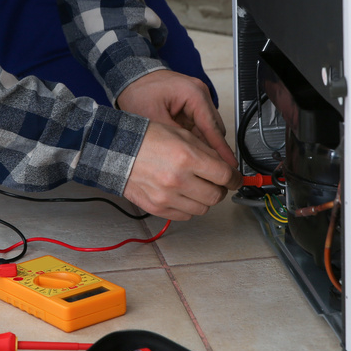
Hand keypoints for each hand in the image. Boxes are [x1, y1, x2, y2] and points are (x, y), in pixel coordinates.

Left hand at [115, 70, 236, 167]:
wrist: (131, 78)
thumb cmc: (139, 91)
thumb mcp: (153, 118)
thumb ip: (173, 138)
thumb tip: (189, 158)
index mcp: (194, 94)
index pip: (212, 128)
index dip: (221, 150)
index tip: (229, 166)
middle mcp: (200, 95)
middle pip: (215, 130)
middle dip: (212, 151)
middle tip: (209, 171)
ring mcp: (197, 101)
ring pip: (208, 130)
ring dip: (202, 146)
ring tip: (197, 166)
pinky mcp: (191, 107)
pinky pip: (198, 127)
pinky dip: (194, 140)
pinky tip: (188, 154)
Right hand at [123, 122, 242, 220]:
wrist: (116, 151)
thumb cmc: (146, 139)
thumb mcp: (181, 135)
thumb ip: (207, 152)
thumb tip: (227, 166)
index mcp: (186, 157)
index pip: (224, 176)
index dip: (234, 178)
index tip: (234, 179)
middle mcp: (178, 179)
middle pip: (216, 196)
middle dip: (219, 189)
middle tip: (215, 182)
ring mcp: (167, 196)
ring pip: (202, 209)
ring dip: (204, 199)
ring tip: (195, 186)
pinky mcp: (157, 208)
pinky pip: (185, 216)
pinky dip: (188, 207)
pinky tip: (182, 194)